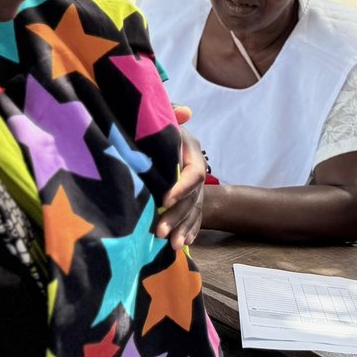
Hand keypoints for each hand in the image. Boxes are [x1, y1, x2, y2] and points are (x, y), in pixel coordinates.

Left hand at [154, 126, 204, 249]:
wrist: (166, 139)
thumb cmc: (161, 129)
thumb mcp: (165, 120)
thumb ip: (171, 114)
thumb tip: (185, 111)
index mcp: (191, 153)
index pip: (193, 173)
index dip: (181, 187)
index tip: (164, 199)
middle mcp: (196, 172)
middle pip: (192, 198)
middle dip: (177, 216)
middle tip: (160, 232)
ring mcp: (196, 189)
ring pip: (193, 212)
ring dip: (183, 229)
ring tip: (172, 246)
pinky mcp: (191, 201)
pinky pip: (194, 219)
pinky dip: (190, 231)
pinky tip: (184, 244)